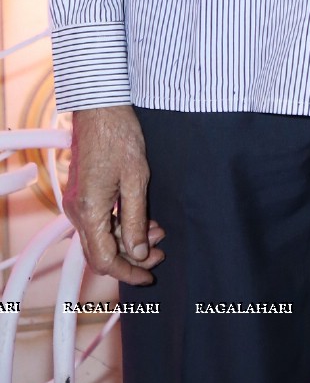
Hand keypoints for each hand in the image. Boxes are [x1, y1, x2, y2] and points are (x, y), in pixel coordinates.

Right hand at [64, 105, 165, 284]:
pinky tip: (142, 220)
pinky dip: (119, 227)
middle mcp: (76, 212)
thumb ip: (135, 220)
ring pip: (100, 238)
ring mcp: (77, 203)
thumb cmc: (119, 136)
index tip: (150, 276)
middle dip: (132, 257)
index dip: (128, 272)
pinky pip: (99, 222)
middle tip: (161, 253)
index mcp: (88, 211)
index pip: (105, 259)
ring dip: (128, 241)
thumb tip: (139, 253)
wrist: (102, 107)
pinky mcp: (82, 194)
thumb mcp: (136, 179)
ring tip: (158, 232)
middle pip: (101, 252)